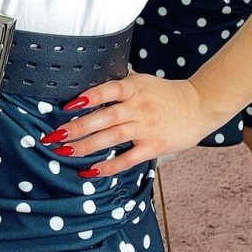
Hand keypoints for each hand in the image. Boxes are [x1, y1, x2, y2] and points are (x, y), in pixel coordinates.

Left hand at [39, 67, 209, 178]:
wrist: (199, 106)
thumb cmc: (165, 94)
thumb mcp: (142, 81)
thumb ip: (119, 83)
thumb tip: (91, 80)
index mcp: (133, 88)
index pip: (107, 90)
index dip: (88, 97)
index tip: (67, 106)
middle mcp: (138, 107)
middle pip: (103, 118)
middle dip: (76, 128)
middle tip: (53, 136)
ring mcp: (146, 127)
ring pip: (112, 138)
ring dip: (86, 147)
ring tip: (65, 152)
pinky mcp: (153, 146)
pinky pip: (127, 159)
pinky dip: (108, 166)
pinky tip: (90, 172)